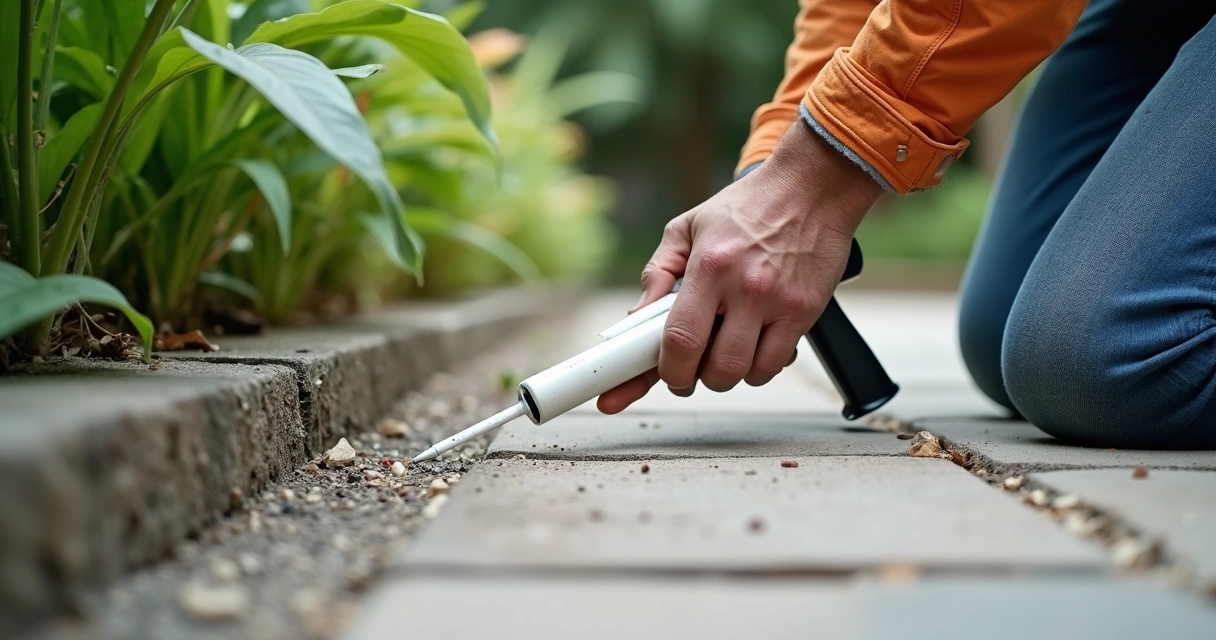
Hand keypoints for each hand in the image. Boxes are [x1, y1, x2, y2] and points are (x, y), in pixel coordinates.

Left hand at [597, 121, 881, 413]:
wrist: (813, 186)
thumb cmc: (747, 206)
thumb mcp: (688, 227)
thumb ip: (659, 272)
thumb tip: (637, 318)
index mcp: (709, 266)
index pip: (680, 338)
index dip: (663, 371)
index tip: (652, 379)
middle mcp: (745, 288)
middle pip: (714, 367)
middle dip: (694, 378)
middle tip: (690, 368)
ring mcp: (779, 302)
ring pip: (746, 373)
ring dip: (727, 374)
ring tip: (722, 350)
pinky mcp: (806, 311)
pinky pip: (776, 364)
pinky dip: (759, 367)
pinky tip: (753, 347)